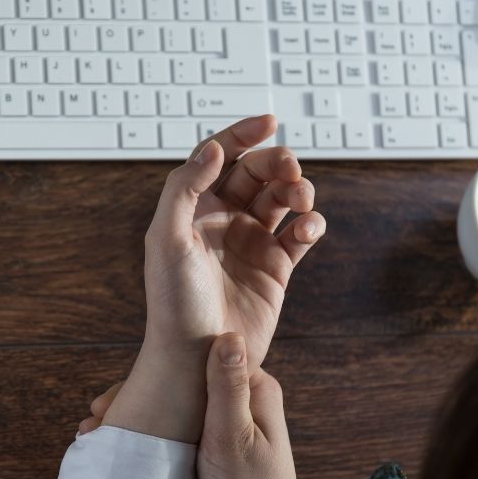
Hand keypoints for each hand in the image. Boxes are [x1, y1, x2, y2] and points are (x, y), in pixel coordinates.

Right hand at [77, 335, 314, 478]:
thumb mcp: (235, 438)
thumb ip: (228, 388)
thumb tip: (229, 333)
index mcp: (252, 390)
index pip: (198, 360)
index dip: (158, 367)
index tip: (124, 384)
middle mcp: (236, 403)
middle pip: (178, 383)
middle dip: (137, 395)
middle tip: (100, 411)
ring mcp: (219, 427)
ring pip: (170, 409)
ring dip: (134, 417)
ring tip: (96, 430)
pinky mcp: (204, 451)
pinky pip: (170, 434)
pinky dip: (143, 437)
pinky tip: (113, 445)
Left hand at [103, 115, 325, 442]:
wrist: (195, 357)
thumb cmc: (173, 301)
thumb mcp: (167, 238)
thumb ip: (185, 187)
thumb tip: (213, 148)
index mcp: (193, 208)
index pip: (220, 156)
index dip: (243, 134)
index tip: (269, 121)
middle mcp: (223, 220)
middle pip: (258, 172)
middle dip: (278, 163)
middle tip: (290, 170)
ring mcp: (251, 242)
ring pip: (283, 198)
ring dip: (298, 190)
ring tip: (299, 203)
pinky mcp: (276, 268)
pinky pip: (300, 234)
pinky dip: (310, 225)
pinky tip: (306, 230)